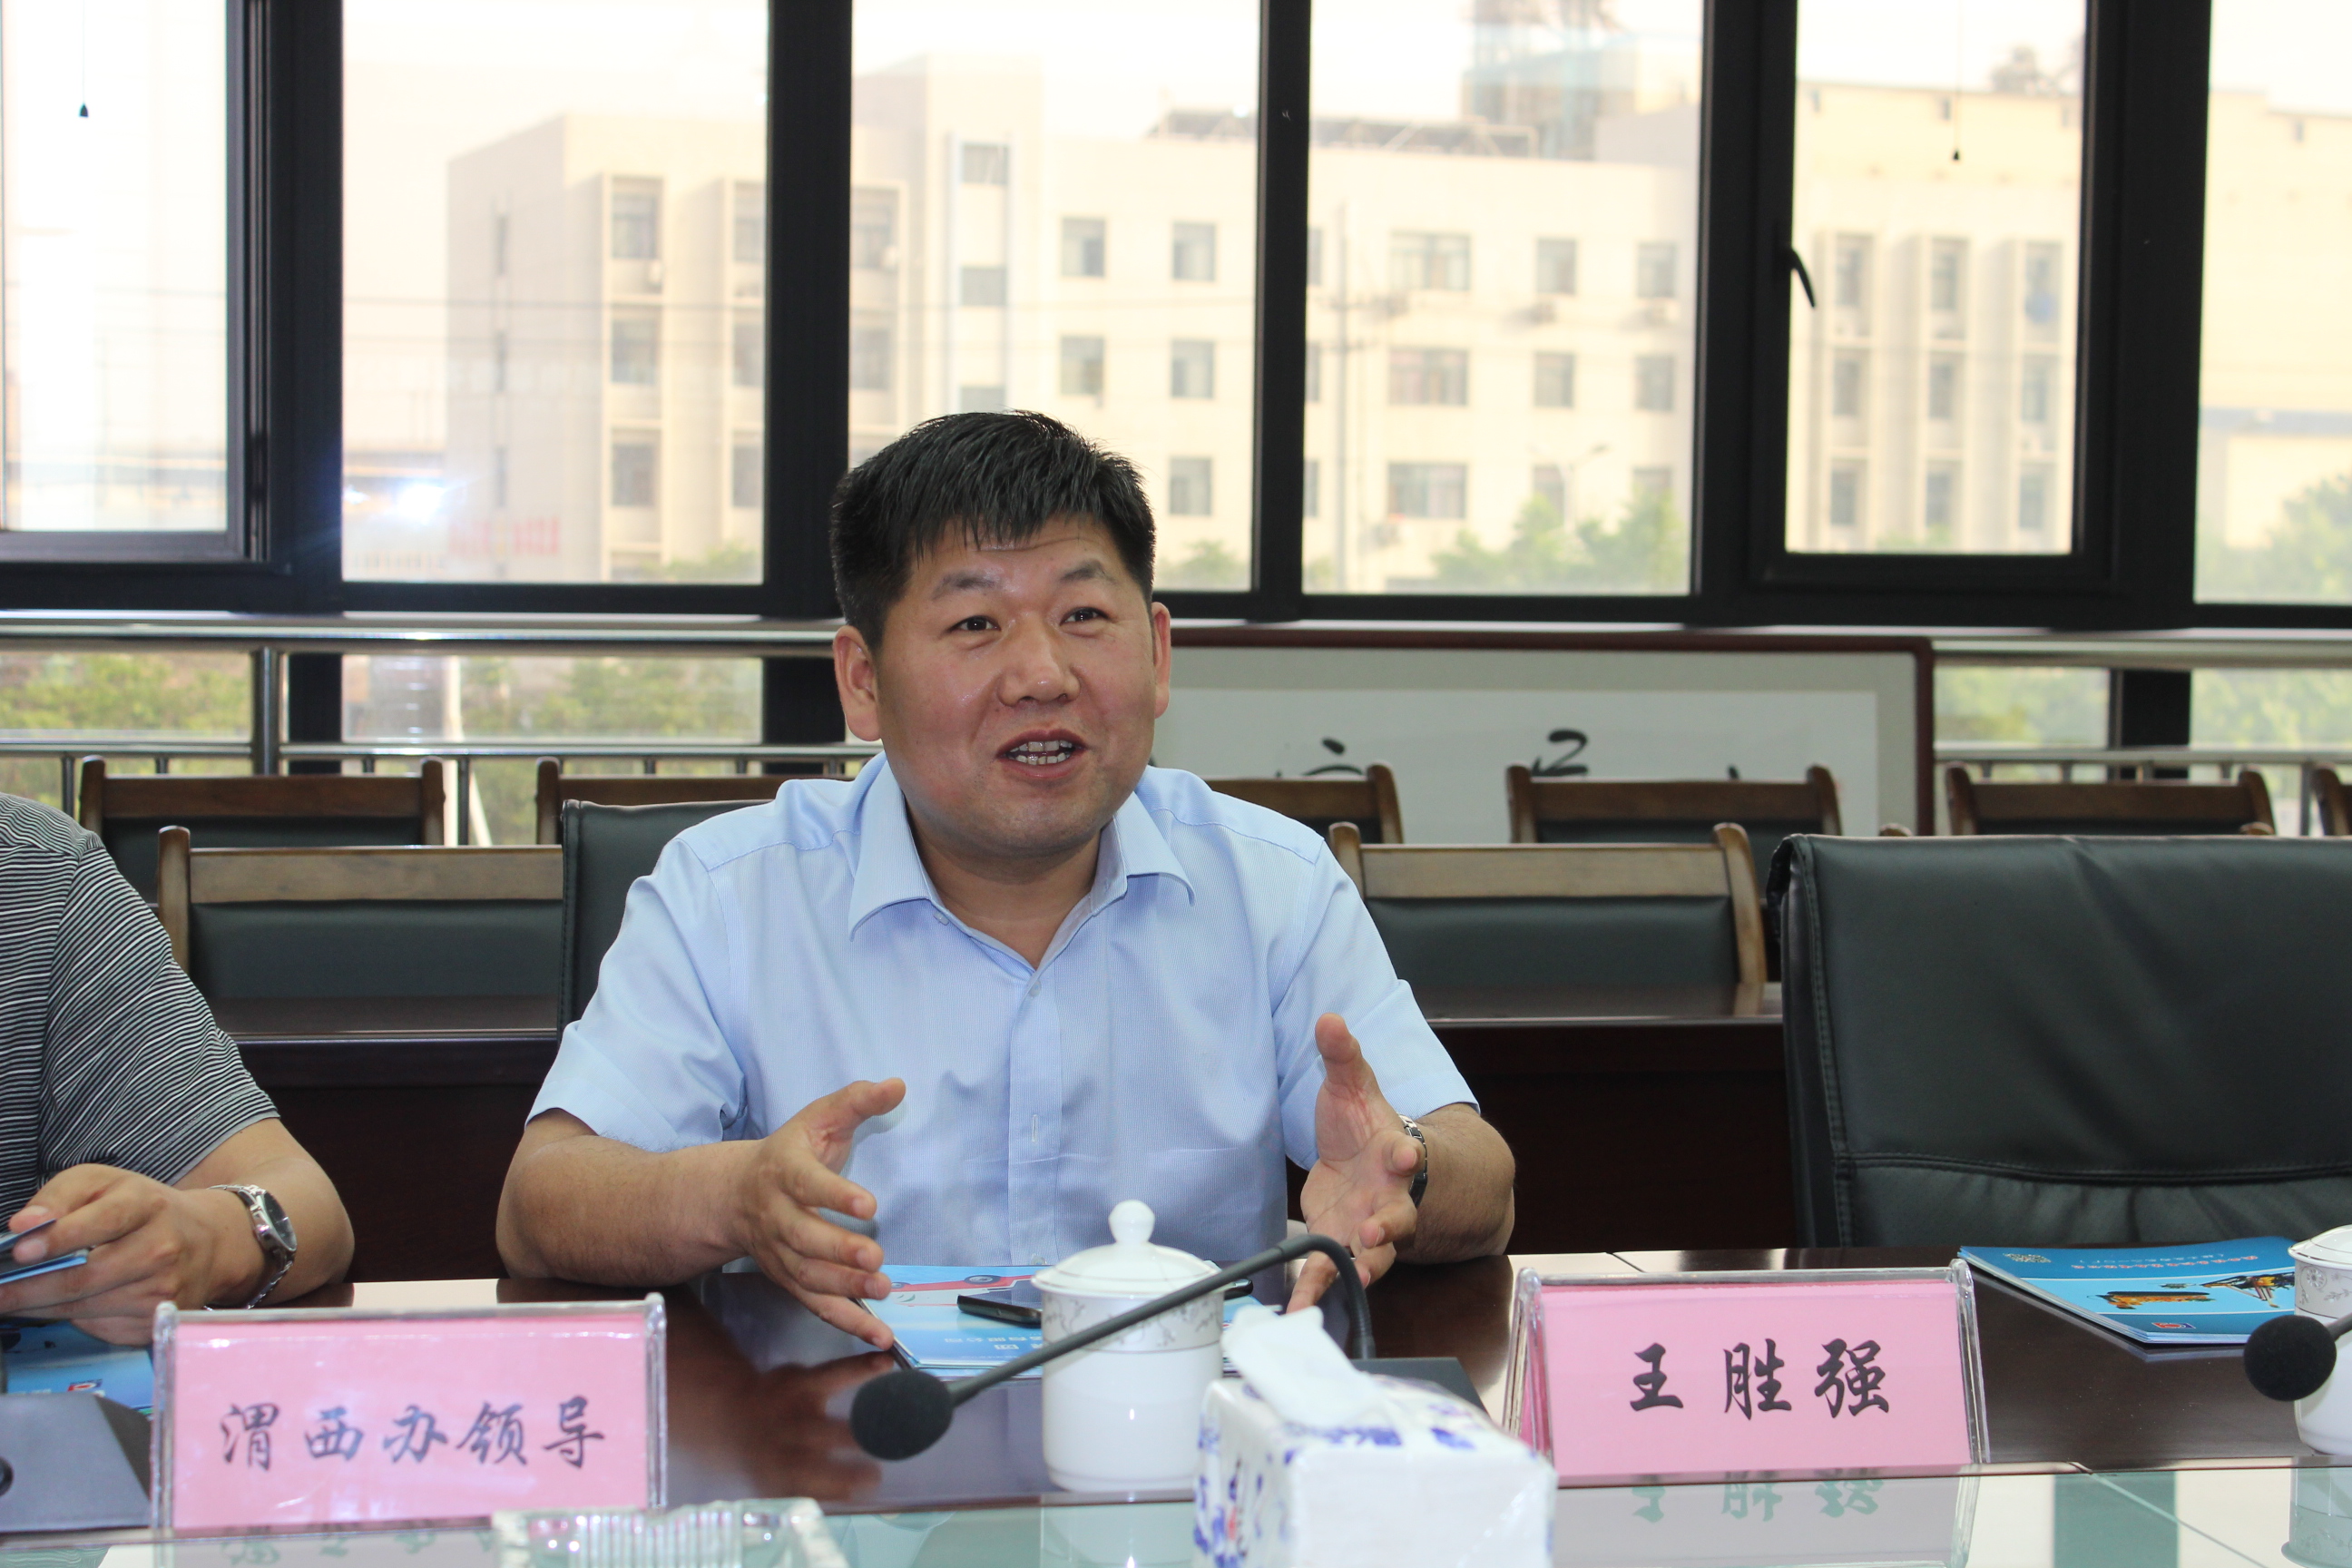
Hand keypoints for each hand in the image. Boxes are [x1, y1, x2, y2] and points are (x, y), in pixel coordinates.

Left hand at [1, 1165, 262, 1343]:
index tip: (20, 1250)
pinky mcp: (154, 1321)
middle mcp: (160, 1250)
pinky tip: (52, 1305)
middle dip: (27, 1288)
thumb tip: (24, 1225)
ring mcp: (161, 1292)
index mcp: (147, 1206)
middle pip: (84, 1278)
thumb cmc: (144, 1210)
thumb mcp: (104, 1183)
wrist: (208, 1242)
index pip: (103, 1222)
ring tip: (7, 1298)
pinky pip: (96, 1325)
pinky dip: (66, 1318)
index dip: (59, 1238)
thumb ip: (59, 1196)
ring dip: (36, 1307)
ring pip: (83, 1307)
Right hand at [732, 1078, 905, 1347]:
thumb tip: (897, 1085)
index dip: (834, 1194)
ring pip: (808, 1275)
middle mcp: (776, 1216)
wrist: (735, 1194)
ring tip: (881, 1290)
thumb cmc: (790, 1152)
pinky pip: (816, 1304)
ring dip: (844, 1287)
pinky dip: (847, 1322)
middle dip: (838, 1250)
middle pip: (802, 1238)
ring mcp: (780, 1252)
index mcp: (783, 1171)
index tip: (868, 1203)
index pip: (806, 1183)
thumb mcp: (818, 1118)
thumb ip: (856, 1100)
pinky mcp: (790, 1279)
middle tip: (875, 1257)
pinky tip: (879, 1334)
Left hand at [1288, 1014, 1421, 1312]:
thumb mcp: (1351, 1086)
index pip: (1406, 1151)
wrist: (1372, 1160)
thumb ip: (1342, 1056)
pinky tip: (1300, 1309)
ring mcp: (1370, 1227)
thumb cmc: (1365, 1125)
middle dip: (1390, 1225)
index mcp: (1394, 1153)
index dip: (1406, 1152)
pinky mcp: (1342, 1244)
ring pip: (1374, 1254)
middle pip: (1398, 1215)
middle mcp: (1390, 1197)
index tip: (1406, 1151)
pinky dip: (1317, 1290)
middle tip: (1377, 1231)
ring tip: (1351, 1281)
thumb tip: (1329, 1018)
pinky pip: (1332, 1271)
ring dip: (1362, 1266)